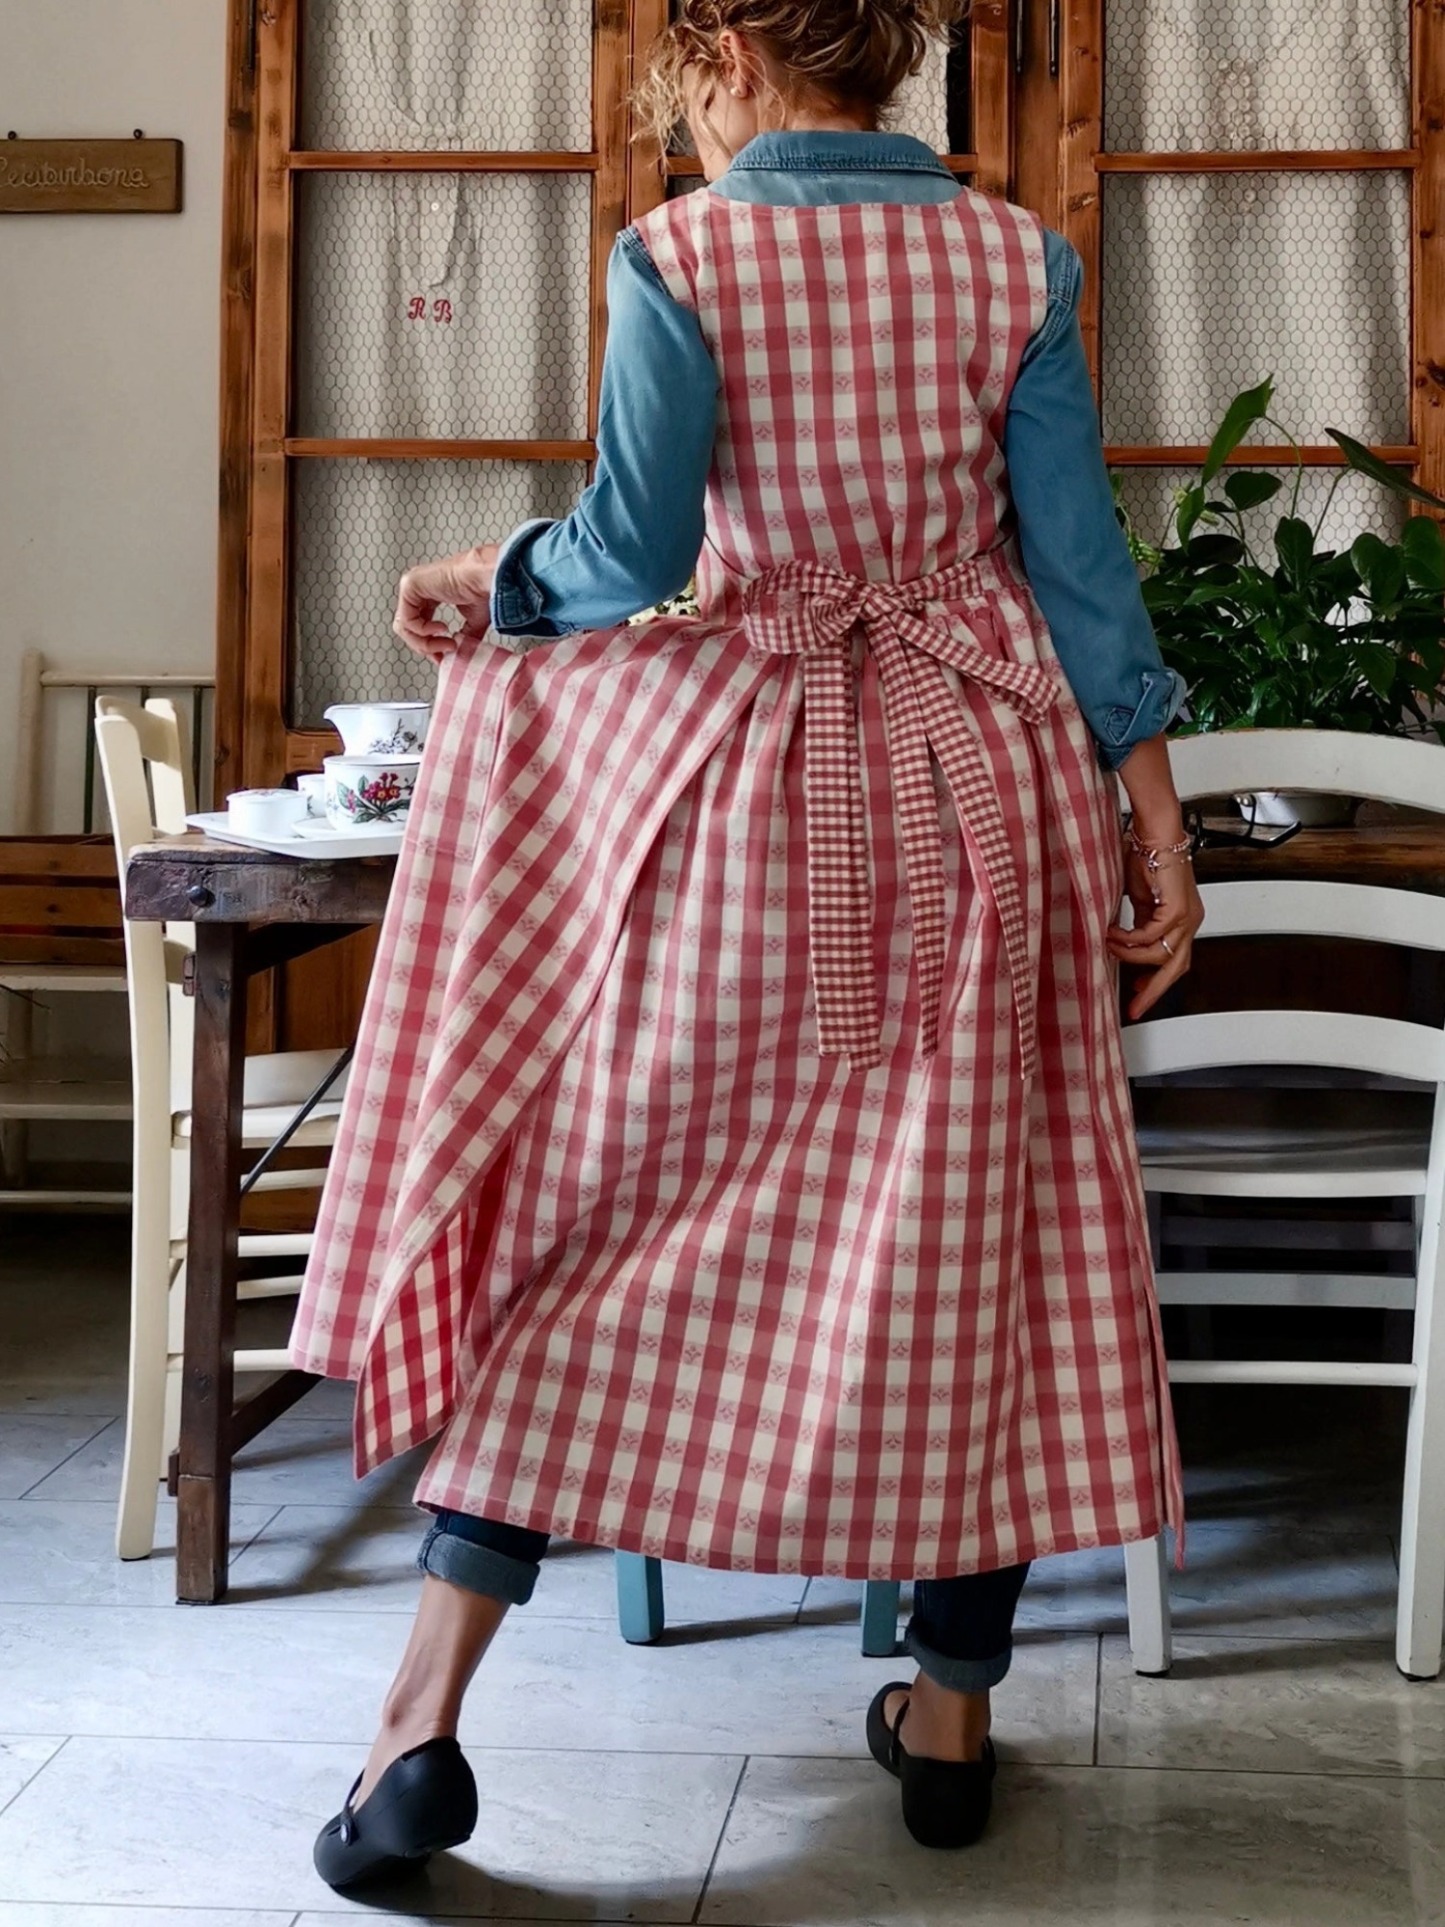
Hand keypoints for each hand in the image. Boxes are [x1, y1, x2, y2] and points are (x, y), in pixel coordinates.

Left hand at [393, 544, 498, 662]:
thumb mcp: (473, 621)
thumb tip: (459, 652)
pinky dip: (423, 631)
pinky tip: (442, 628)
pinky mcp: (409, 586)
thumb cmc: (483, 590)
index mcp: (429, 594)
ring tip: (447, 643)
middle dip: (425, 647)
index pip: (418, 625)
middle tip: (444, 654)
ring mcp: (411, 586)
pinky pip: (407, 620)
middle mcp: (418, 590)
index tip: (443, 658)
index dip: (429, 645)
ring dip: (425, 643)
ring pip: (404, 627)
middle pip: (407, 629)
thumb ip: (463, 636)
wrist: (486, 577)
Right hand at [1107, 836, 1204, 1019]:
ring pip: (1160, 955)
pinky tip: (1112, 934)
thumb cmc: (1145, 857)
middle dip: (1154, 990)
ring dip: (1129, 955)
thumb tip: (1124, 944)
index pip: (1174, 960)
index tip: (1138, 993)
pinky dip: (1128, 940)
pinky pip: (1150, 938)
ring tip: (1108, 945)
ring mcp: (1187, 917)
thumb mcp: (1140, 900)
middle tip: (1135, 1006)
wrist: (1153, 833)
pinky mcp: (1177, 910)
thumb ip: (1138, 924)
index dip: (1156, 980)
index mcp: (1183, 920)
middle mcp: (1190, 921)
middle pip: (1176, 968)